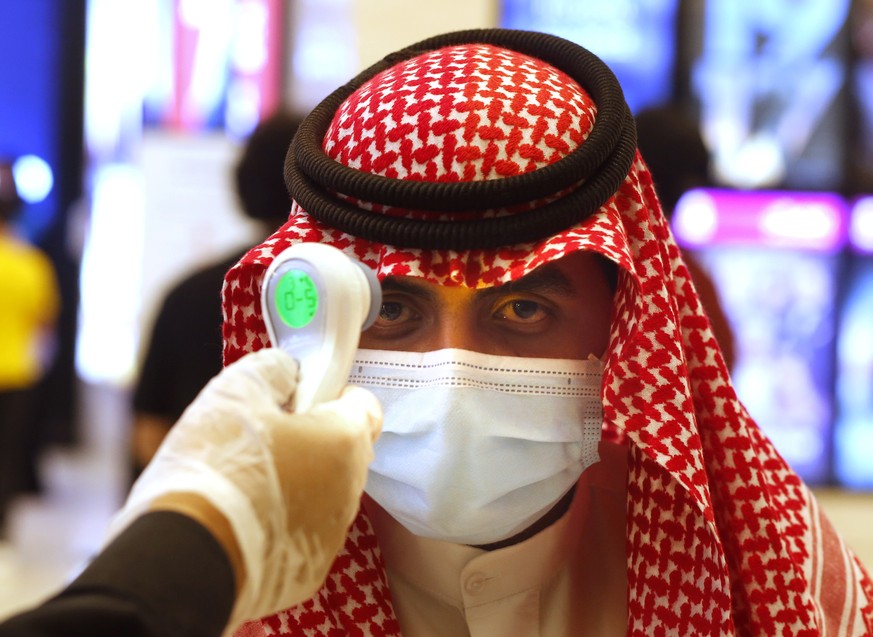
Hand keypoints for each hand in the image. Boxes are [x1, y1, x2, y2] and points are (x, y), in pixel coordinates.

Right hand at [107, 348, 381, 626]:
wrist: (184, 562)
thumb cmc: (215, 468)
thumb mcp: (235, 393)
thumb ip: (272, 371)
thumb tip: (287, 372)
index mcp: (343, 441)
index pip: (366, 407)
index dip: (335, 394)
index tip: (302, 396)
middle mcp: (349, 491)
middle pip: (343, 451)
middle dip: (311, 438)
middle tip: (263, 435)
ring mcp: (331, 536)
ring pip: (322, 494)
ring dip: (295, 482)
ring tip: (243, 480)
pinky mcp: (307, 572)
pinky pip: (301, 534)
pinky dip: (280, 523)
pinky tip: (240, 519)